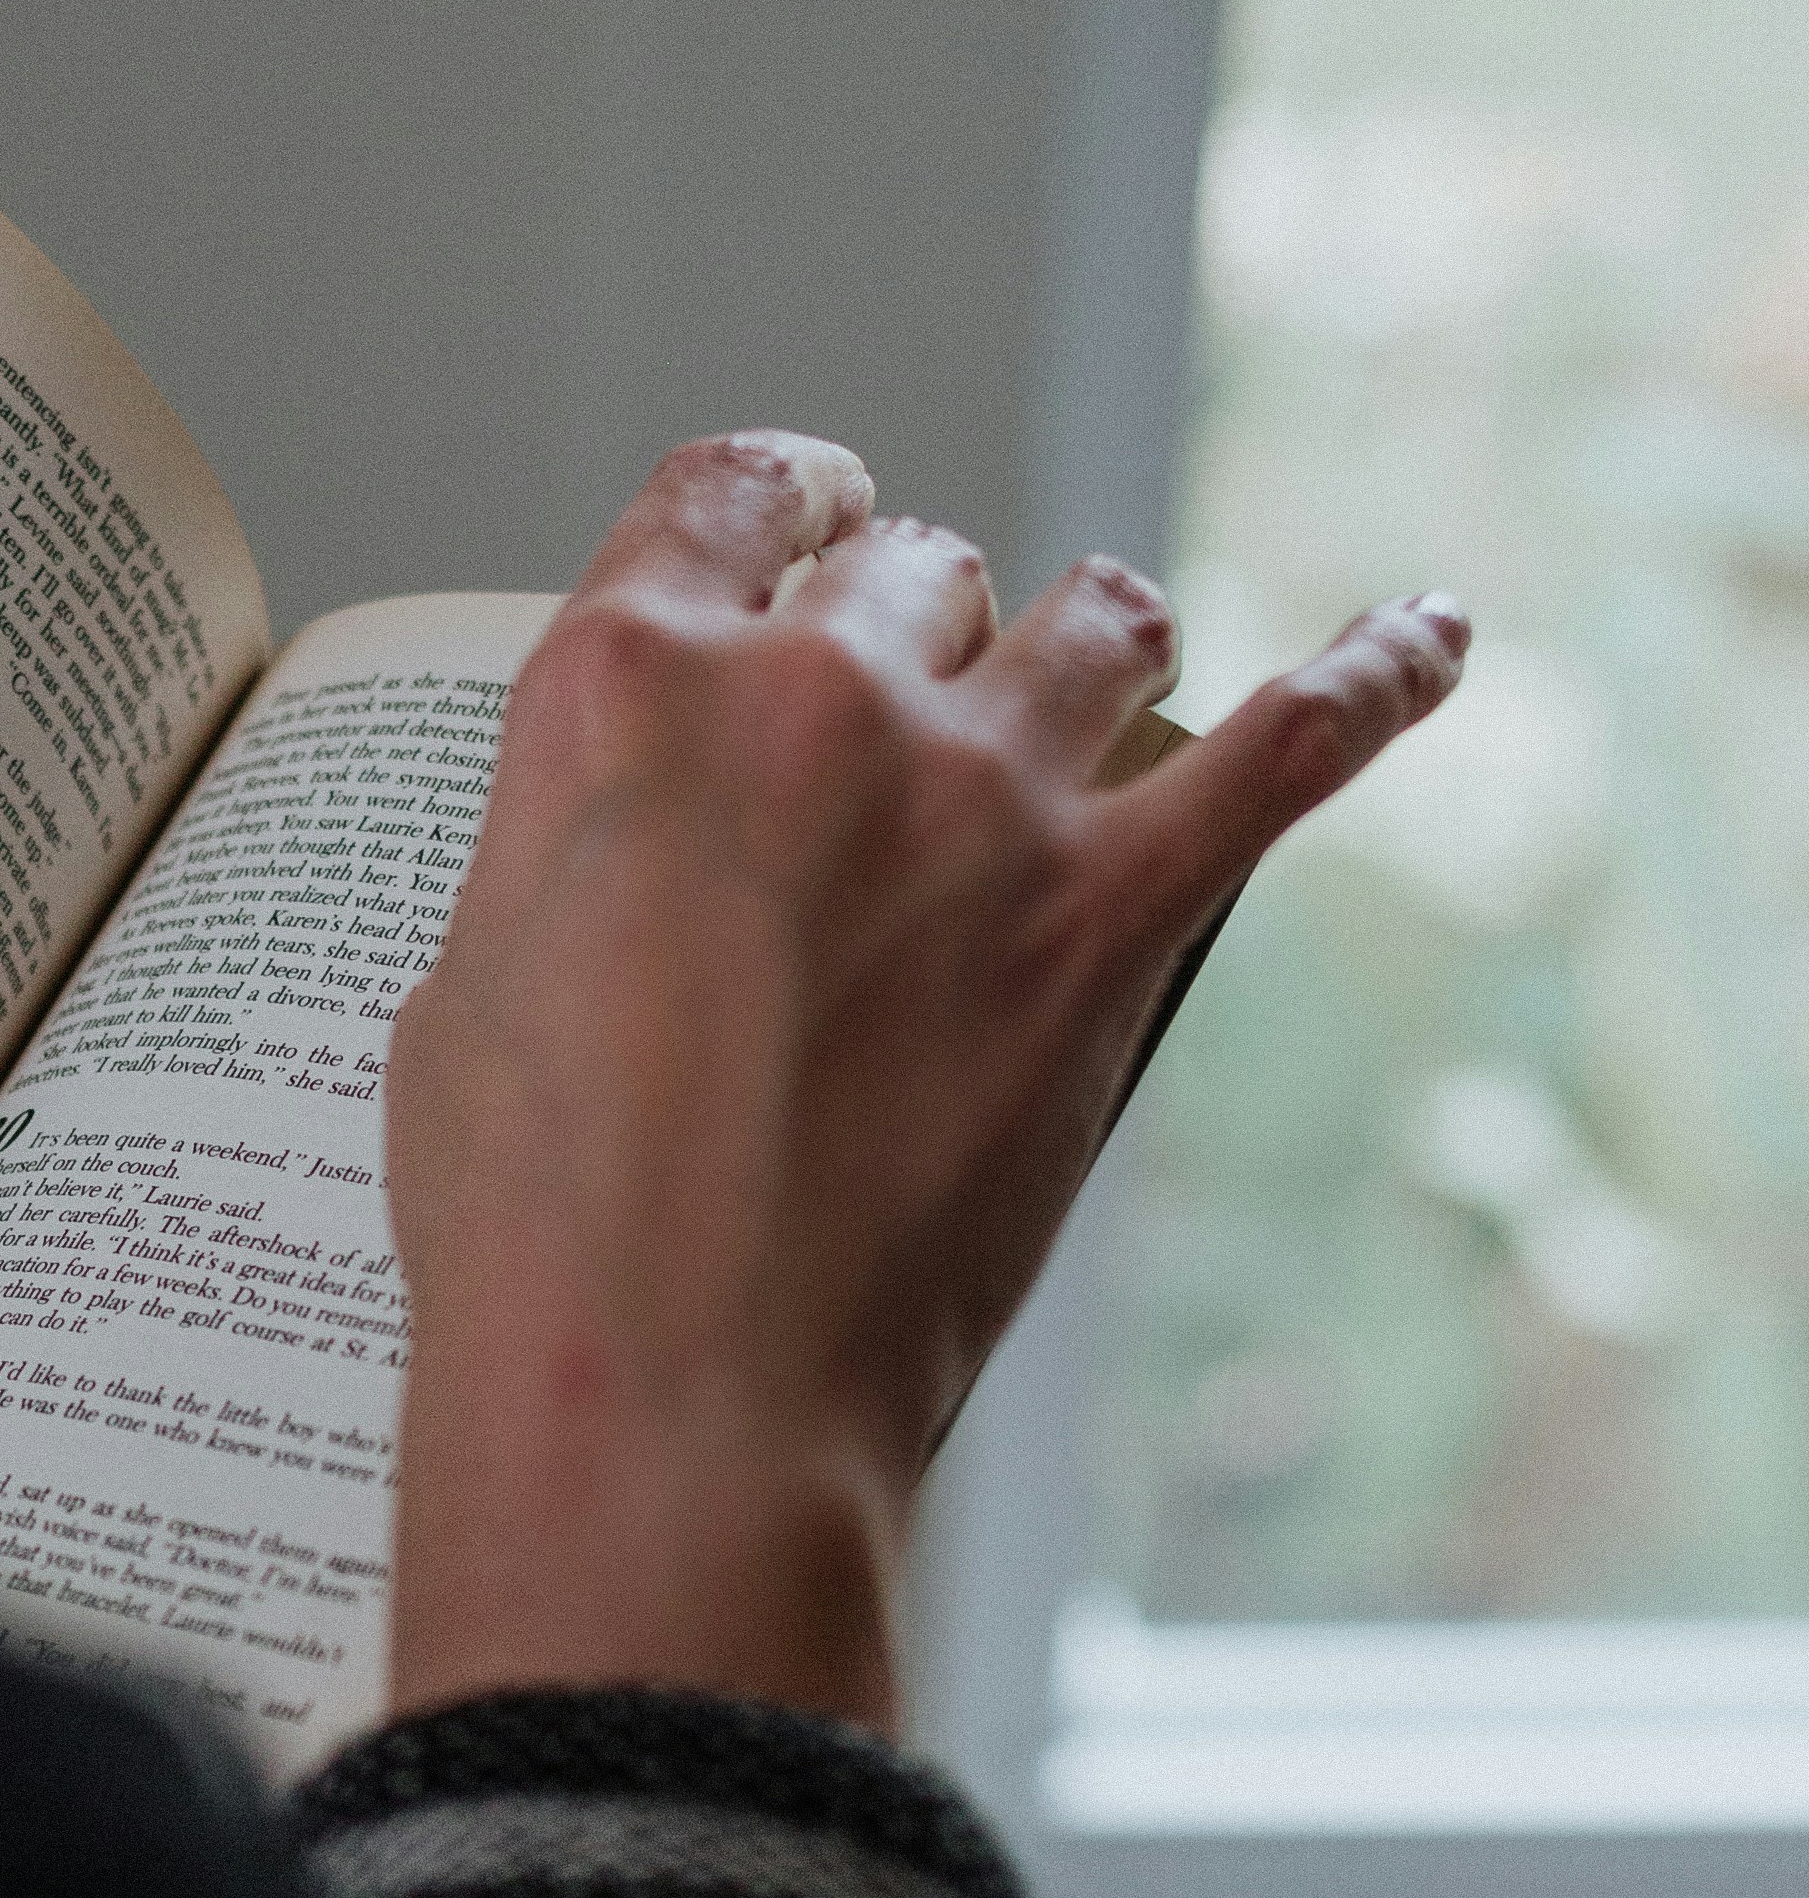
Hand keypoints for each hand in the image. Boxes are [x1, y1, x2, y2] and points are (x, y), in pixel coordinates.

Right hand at [380, 431, 1466, 1736]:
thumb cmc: (538, 1234)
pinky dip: (1379, 676)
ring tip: (1086, 685)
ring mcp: (980, 802)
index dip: (781, 505)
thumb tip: (636, 840)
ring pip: (1092, 618)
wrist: (668, 1405)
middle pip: (914, 562)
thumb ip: (566, 851)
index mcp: (623, 692)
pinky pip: (1294, 747)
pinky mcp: (1111, 919)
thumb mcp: (466, 983)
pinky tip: (1429, 637)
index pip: (730, 492)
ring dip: (1085, 644)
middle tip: (904, 710)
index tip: (811, 524)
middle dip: (916, 620)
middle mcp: (811, 703)